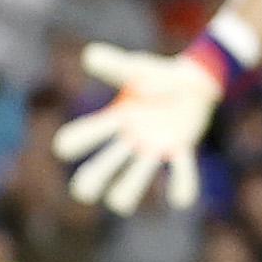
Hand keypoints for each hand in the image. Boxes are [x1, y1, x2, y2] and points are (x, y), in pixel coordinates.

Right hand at [56, 43, 225, 215]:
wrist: (194, 81)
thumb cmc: (158, 73)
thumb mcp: (136, 67)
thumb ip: (115, 65)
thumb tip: (89, 56)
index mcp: (112, 119)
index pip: (83, 136)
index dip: (74, 143)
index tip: (67, 146)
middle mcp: (129, 140)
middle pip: (102, 167)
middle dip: (91, 180)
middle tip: (83, 192)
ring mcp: (153, 147)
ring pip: (135, 178)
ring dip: (128, 189)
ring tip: (120, 205)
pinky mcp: (180, 149)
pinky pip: (182, 172)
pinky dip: (182, 185)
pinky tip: (179, 200)